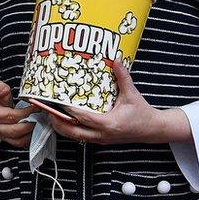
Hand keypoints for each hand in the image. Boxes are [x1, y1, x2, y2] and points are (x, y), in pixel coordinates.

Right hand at [0, 81, 36, 147]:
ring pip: (18, 140)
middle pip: (16, 130)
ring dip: (30, 133)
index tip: (35, 107)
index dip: (26, 112)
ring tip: (37, 123)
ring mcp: (1, 135)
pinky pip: (19, 143)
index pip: (12, 116)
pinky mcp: (6, 140)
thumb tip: (4, 89)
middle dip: (30, 123)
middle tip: (39, 115)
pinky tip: (33, 130)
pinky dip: (28, 139)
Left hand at [48, 61, 189, 144]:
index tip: (57, 102)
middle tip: (46, 111)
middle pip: (73, 132)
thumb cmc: (142, 113)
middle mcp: (102, 135)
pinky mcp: (101, 140)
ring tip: (51, 115)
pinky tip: (64, 119)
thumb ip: (123, 77)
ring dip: (62, 127)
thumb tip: (116, 59)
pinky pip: (81, 136)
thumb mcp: (132, 94)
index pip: (83, 118)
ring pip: (75, 136)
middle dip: (58, 122)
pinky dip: (71, 129)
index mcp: (109, 124)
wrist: (152, 130)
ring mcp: (101, 139)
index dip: (68, 111)